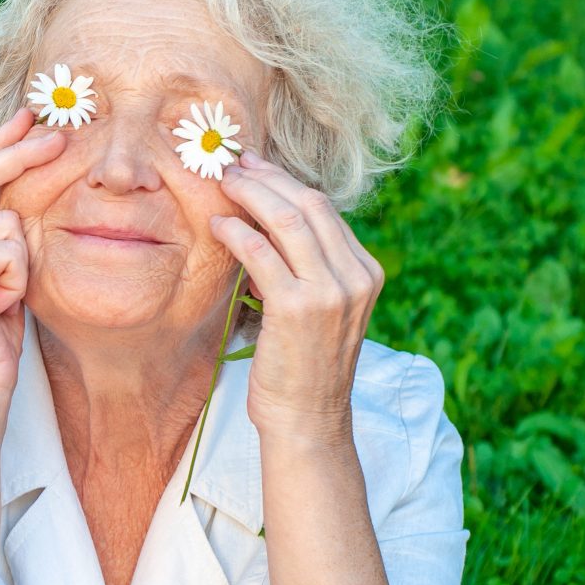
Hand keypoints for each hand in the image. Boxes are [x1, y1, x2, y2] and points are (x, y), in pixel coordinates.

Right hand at [0, 108, 64, 397]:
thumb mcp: (4, 275)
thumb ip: (2, 237)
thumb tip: (25, 194)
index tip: (29, 118)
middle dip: (21, 152)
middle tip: (61, 136)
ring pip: (7, 222)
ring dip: (22, 264)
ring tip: (4, 299)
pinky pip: (8, 249)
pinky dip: (16, 279)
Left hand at [210, 151, 385, 436]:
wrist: (308, 419)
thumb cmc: (301, 366)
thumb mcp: (318, 310)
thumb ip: (306, 269)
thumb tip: (267, 229)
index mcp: (366, 272)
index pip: (326, 210)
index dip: (286, 183)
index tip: (256, 167)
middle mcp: (356, 277)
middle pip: (309, 205)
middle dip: (268, 178)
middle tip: (234, 165)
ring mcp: (331, 291)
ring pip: (288, 220)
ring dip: (251, 195)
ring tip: (222, 184)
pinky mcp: (298, 307)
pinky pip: (262, 254)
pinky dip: (238, 233)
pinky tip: (218, 225)